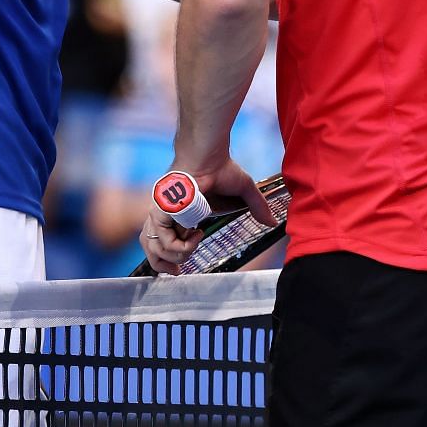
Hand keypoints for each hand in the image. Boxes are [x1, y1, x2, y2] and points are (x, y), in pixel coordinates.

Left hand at [139, 159, 269, 275]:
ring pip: (155, 249)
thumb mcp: (243, 191)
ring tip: (192, 249)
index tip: (183, 265)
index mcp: (181, 214)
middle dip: (164, 266)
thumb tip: (273, 221)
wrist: (208, 155)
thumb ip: (256, 207)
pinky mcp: (161, 212)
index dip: (172, 256)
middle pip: (153, 249)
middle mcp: (167, 216)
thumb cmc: (221, 167)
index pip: (165, 241)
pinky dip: (182, 247)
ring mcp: (161, 214)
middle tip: (179, 271)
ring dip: (175, 257)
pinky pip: (165, 242)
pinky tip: (197, 235)